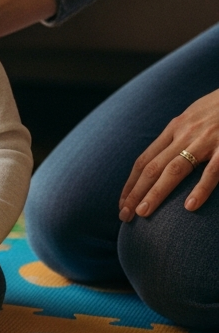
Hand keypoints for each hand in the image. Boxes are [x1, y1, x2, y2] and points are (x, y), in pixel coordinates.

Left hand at [119, 88, 218, 220]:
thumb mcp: (195, 116)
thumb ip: (180, 136)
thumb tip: (163, 157)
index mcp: (175, 128)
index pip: (144, 159)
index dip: (131, 182)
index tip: (122, 202)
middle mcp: (185, 134)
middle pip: (152, 167)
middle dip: (135, 192)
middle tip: (123, 215)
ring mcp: (205, 141)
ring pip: (174, 170)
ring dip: (156, 193)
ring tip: (142, 213)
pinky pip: (212, 171)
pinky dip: (200, 189)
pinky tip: (188, 207)